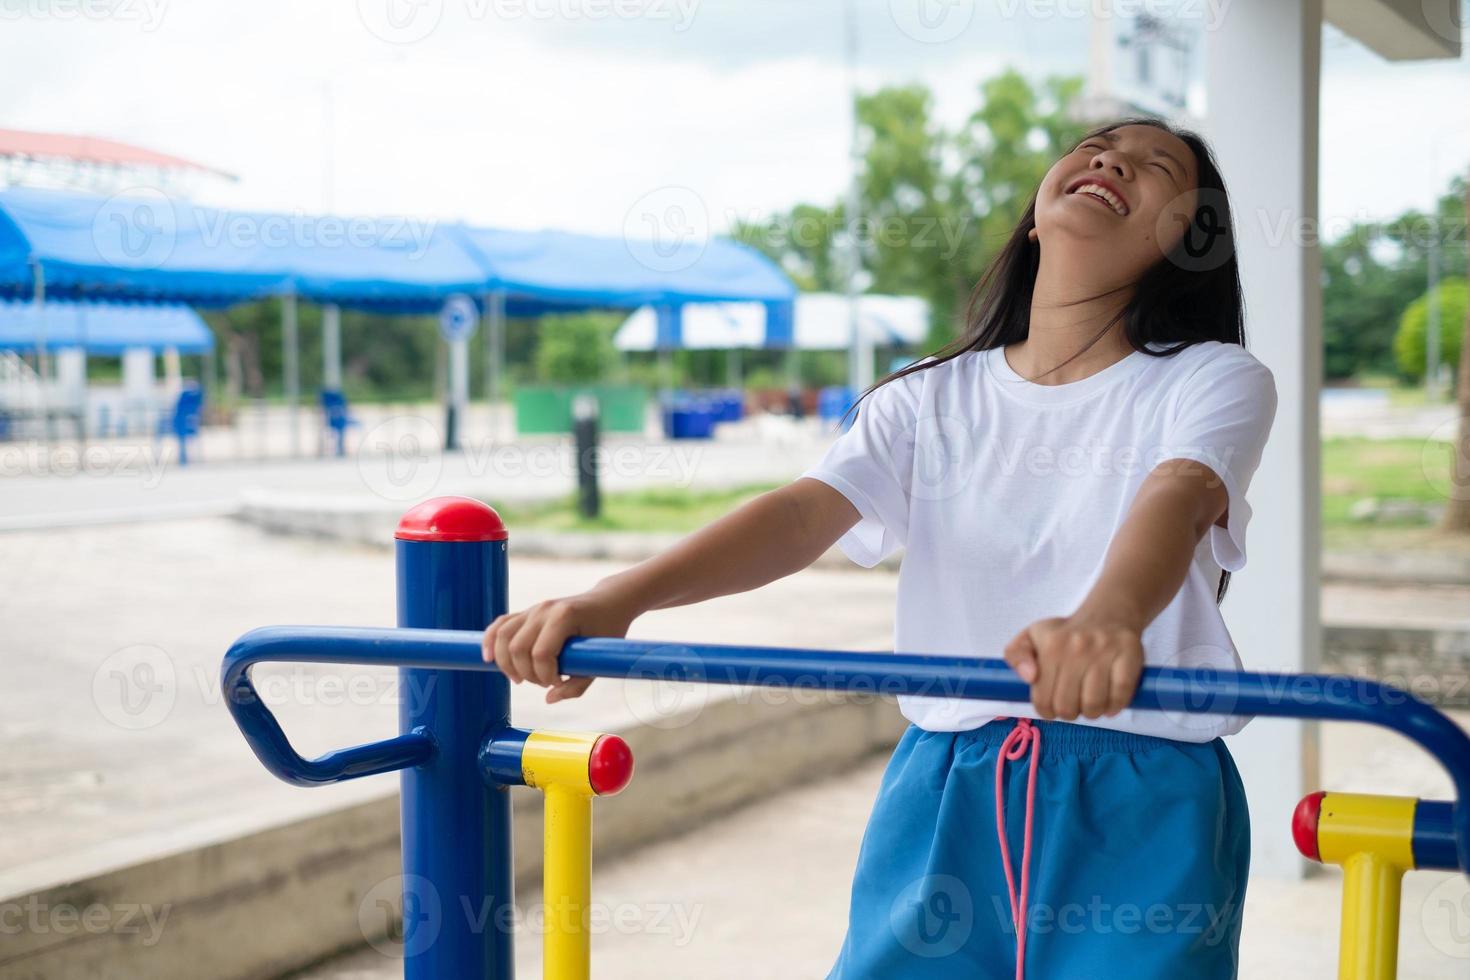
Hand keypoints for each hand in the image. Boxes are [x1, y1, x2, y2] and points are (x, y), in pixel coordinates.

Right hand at [482, 585, 637, 703]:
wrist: (608, 602)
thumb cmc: (607, 631)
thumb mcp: (599, 661)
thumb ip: (576, 686)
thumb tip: (548, 699)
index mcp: (563, 616)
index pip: (541, 653)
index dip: (546, 675)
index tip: (559, 682)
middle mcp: (544, 610)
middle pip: (517, 648)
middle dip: (527, 673)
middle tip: (544, 683)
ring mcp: (533, 609)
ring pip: (503, 637)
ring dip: (507, 663)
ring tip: (520, 679)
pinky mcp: (527, 612)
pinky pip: (500, 625)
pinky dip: (490, 641)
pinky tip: (488, 658)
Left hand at [1003, 614, 1143, 720]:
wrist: (1107, 615)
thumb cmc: (1065, 633)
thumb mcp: (1031, 636)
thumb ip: (1016, 655)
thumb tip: (1029, 677)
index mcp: (1051, 646)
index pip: (1042, 698)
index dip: (1046, 711)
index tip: (1052, 707)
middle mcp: (1077, 647)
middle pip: (1067, 706)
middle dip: (1069, 714)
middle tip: (1073, 706)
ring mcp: (1105, 651)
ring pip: (1094, 704)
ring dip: (1092, 713)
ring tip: (1091, 705)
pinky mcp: (1130, 655)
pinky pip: (1121, 694)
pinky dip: (1115, 706)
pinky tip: (1110, 703)